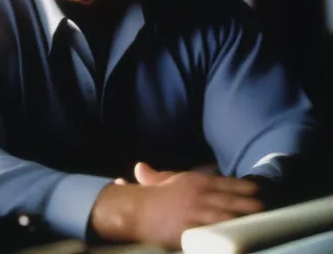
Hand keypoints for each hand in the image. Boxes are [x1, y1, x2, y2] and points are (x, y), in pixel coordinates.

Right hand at [91, 163, 263, 248]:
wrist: (137, 211)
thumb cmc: (151, 197)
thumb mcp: (160, 180)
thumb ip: (163, 175)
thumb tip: (145, 167)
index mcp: (194, 181)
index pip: (224, 182)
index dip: (242, 186)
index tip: (257, 188)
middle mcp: (199, 194)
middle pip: (230, 198)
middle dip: (249, 202)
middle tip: (265, 206)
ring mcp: (197, 212)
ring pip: (226, 214)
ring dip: (244, 217)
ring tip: (260, 220)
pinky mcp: (193, 229)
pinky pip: (215, 231)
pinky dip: (229, 232)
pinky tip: (240, 235)